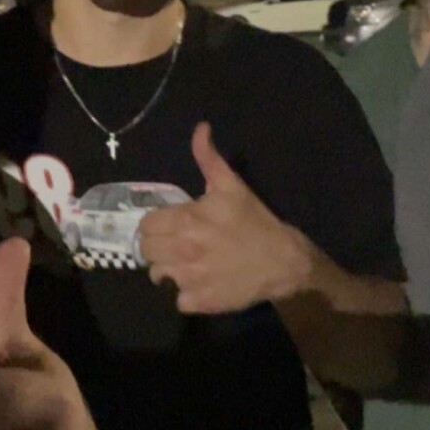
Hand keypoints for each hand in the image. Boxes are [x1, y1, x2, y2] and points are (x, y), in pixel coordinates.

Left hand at [138, 122, 329, 313]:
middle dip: (160, 247)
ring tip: (189, 264)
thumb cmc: (254, 221)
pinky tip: (202, 283)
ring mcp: (189, 278)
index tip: (171, 227)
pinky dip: (186, 294)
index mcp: (185, 220)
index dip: (156, 225)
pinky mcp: (199, 301)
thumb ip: (208, 157)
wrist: (284, 261)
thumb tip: (201, 127)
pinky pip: (177, 299)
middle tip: (179, 245)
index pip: (145, 226)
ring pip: (158, 276)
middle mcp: (182, 250)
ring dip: (170, 270)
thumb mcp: (231, 185)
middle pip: (146, 252)